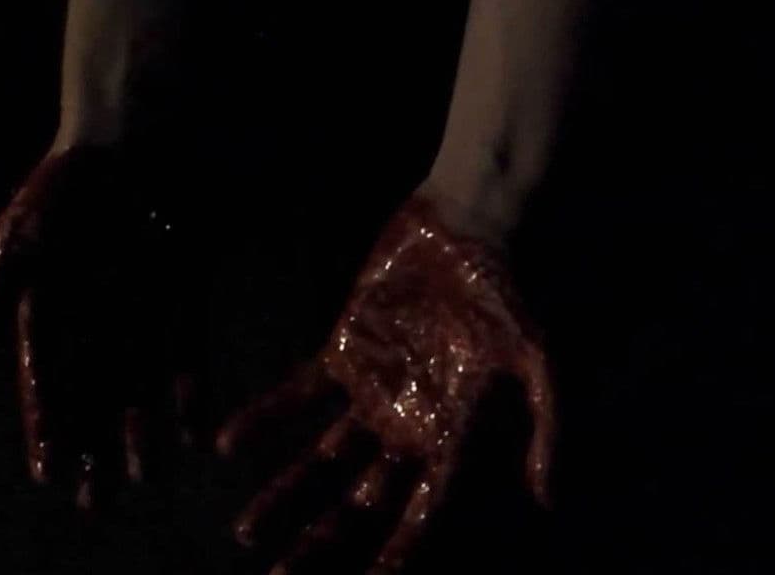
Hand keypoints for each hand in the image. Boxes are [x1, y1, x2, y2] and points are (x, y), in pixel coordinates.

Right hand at [0, 147, 195, 507]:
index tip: (49, 476)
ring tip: (141, 478)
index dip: (46, 430)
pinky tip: (192, 429)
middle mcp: (94, 323)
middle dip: (94, 450)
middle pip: (94, 400)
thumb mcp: (14, 248)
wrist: (131, 140)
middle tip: (96, 502)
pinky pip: (186, 356)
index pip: (44, 385)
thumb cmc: (63, 189)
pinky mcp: (181, 299)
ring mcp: (140, 314)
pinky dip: (190, 392)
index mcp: (47, 314)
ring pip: (140, 389)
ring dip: (141, 434)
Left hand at [217, 195, 554, 573]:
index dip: (396, 554)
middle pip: (358, 499)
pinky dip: (264, 419)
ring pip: (320, 456)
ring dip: (284, 491)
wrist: (462, 231)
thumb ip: (544, 428)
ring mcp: (369, 391)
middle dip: (321, 540)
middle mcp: (405, 425)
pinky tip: (227, 444)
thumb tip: (546, 500)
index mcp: (450, 436)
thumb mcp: (537, 362)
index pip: (420, 512)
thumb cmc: (503, 297)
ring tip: (245, 529)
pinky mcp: (340, 353)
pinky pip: (296, 395)